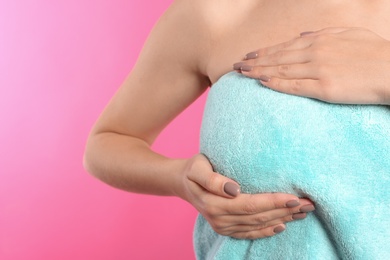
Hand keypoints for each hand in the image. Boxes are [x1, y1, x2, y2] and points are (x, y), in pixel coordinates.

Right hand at [178, 154, 314, 238]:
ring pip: (258, 225)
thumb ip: (212, 179)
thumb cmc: (193, 170)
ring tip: (303, 212)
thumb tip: (234, 189)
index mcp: (214, 204)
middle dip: (285, 211)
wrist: (182, 182)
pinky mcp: (226, 228)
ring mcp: (223, 226)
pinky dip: (267, 231)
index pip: (251, 205)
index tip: (294, 197)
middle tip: (309, 204)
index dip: (273, 202)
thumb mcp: (197, 168)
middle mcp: (220, 219)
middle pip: (258, 217)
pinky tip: (282, 226)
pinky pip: (250, 233)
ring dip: (282, 219)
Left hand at [233, 27, 389, 104]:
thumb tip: (301, 34)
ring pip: (281, 71)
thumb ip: (323, 33)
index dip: (264, 52)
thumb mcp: (348, 33)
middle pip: (277, 58)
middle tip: (236, 66)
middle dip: (254, 62)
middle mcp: (315, 53)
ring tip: (242, 74)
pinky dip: (276, 84)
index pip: (284, 46)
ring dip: (259, 72)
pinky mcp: (324, 88)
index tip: (249, 56)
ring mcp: (318, 70)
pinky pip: (294, 86)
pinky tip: (262, 83)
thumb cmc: (374, 52)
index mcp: (320, 40)